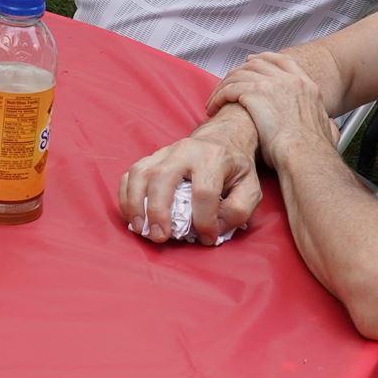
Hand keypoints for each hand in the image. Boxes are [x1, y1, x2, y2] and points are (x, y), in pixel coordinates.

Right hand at [115, 109, 262, 244]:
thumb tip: (214, 227)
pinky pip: (130, 175)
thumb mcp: (250, 188)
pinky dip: (126, 196)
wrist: (222, 139)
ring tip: (141, 229)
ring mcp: (164, 152)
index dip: (204, 221)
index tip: (206, 238)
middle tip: (159, 237)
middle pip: (163, 179)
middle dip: (158, 211)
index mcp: (214, 157)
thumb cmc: (234, 168)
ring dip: (136, 204)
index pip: (204, 193)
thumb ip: (239, 210)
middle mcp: (186, 150)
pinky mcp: (150, 158)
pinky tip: (132, 216)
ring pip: (140, 174)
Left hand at [208, 52, 338, 166]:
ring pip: (238, 75)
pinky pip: (228, 89)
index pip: (281, 61)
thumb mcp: (325, 129)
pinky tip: (213, 107)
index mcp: (306, 85)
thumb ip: (325, 123)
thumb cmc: (310, 151)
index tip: (252, 61)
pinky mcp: (254, 93)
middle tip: (226, 82)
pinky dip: (218, 97)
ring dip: (223, 86)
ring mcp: (272, 84)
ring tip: (216, 100)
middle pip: (256, 64)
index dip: (264, 59)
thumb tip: (328, 127)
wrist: (305, 155)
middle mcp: (289, 80)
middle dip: (238, 72)